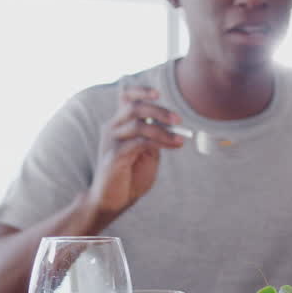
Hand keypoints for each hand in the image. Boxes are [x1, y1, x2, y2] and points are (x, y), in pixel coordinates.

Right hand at [86, 85, 183, 220]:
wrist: (113, 200)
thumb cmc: (131, 175)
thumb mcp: (148, 153)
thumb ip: (156, 137)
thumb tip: (174, 125)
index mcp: (120, 124)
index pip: (125, 98)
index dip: (140, 91)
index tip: (158, 93)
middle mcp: (112, 129)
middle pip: (134, 107)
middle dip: (159, 111)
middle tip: (178, 120)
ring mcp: (111, 142)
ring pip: (138, 125)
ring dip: (163, 130)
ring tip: (180, 139)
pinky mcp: (114, 156)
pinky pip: (139, 142)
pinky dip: (160, 142)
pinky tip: (174, 145)